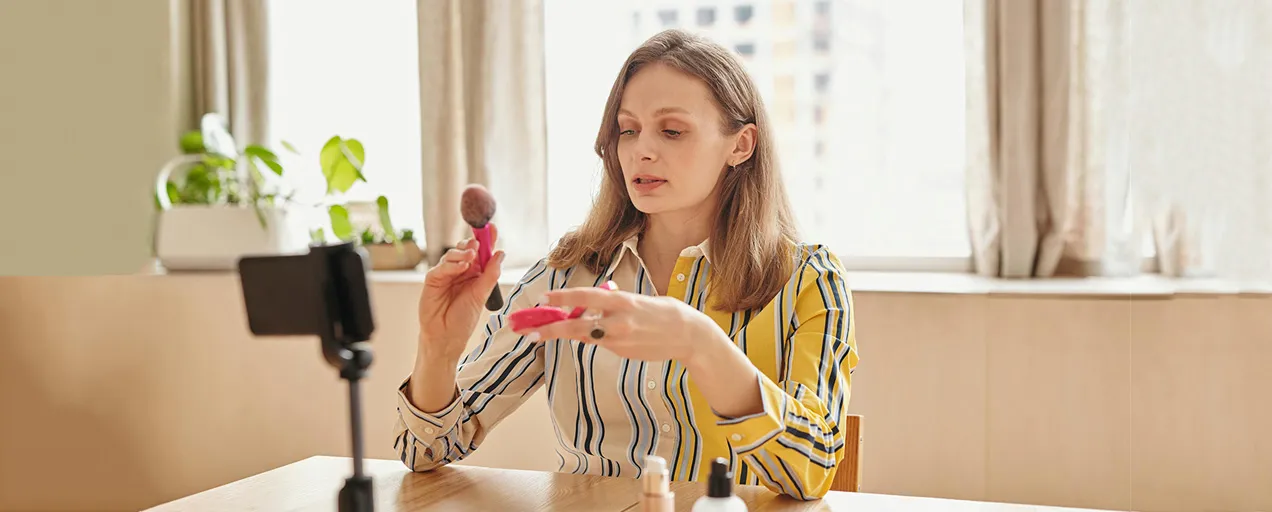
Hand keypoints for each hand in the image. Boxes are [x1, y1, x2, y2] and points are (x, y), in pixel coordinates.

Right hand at [417, 224, 504, 363]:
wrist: (446, 337)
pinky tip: (461, 267)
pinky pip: (441, 267)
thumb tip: (501, 253)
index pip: (481, 253)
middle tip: (478, 242)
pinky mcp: (433, 279)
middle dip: (472, 243)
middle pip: (466, 250)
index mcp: (474, 274)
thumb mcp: (481, 295)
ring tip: (471, 256)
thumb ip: (490, 274)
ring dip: (462, 253)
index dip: (486, 240)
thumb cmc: (463, 319)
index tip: (492, 229)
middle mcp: (460, 271)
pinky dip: (451, 264)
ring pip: (452, 255)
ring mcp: (446, 274)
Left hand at [512, 282, 718, 364]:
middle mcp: (618, 322)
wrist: (689, 337)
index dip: (563, 299)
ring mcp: (620, 340)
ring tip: (540, 334)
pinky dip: (595, 337)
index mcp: (622, 302)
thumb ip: (618, 300)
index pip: (586, 298)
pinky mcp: (623, 353)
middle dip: (550, 329)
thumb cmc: (667, 313)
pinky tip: (600, 334)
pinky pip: (602, 343)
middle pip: (576, 327)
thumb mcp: (641, 299)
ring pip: (585, 337)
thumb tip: (600, 297)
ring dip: (564, 335)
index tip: (544, 299)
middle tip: (528, 331)